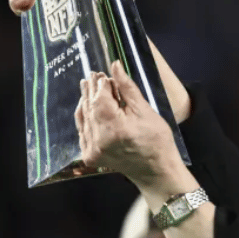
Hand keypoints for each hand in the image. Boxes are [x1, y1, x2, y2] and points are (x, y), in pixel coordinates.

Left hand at [76, 60, 189, 199]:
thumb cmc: (157, 140)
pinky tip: (85, 107)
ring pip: (84, 118)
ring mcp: (93, 149)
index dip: (101, 84)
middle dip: (92, 90)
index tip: (103, 74)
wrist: (155, 171)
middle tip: (93, 75)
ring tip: (87, 86)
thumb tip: (115, 66)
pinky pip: (82, 131)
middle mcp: (100, 139)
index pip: (101, 98)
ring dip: (85, 101)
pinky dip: (83, 118)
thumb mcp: (146, 111)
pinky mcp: (90, 156)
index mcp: (116, 127)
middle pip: (91, 107)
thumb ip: (127, 88)